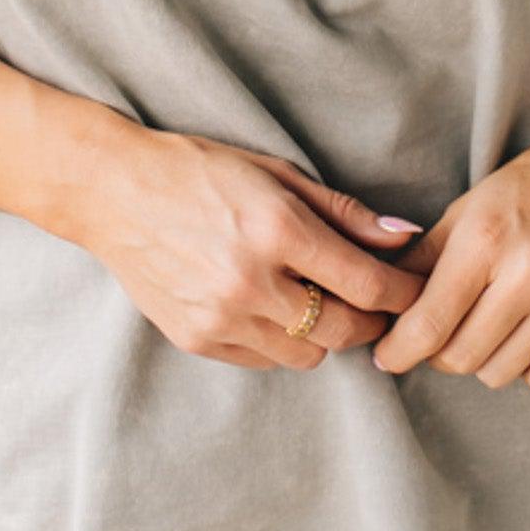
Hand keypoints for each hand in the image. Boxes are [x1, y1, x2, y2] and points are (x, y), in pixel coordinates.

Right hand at [79, 126, 426, 370]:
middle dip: (371, 320)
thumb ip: (343, 211)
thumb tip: (404, 236)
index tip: (416, 290)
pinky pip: (263, 360)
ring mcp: (220, 317)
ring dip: (323, 333)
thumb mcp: (276, 173)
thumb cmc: (200, 170)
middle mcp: (251, 281)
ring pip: (307, 355)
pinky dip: (279, 341)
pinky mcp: (196, 339)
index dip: (402, 293)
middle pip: (344, 331)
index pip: (366, 284)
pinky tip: (269, 306)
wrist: (113, 192)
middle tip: (374, 303)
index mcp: (277, 230)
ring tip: (313, 298)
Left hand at [369, 129, 529, 394]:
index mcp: (485, 241)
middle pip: (460, 356)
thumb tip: (387, 307)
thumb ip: (424, 259)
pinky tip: (526, 333)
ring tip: (488, 321)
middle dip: (437, 351)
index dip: (398, 351)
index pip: (428, 324)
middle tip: (439, 330)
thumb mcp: (467, 208)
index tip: (387, 356)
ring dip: (482, 357)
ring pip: (498, 374)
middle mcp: (528, 276)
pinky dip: (527, 367)